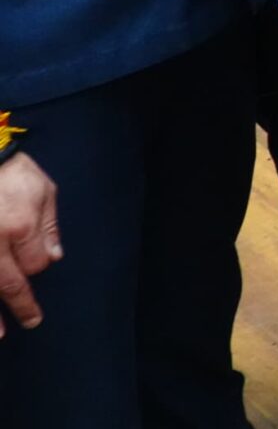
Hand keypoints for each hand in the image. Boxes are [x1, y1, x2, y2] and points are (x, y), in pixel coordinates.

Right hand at [0, 154, 60, 332]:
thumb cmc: (11, 172)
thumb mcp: (41, 190)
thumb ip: (48, 226)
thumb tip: (54, 258)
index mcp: (19, 227)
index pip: (35, 264)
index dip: (38, 267)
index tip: (37, 264)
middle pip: (7, 284)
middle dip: (21, 305)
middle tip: (32, 320)